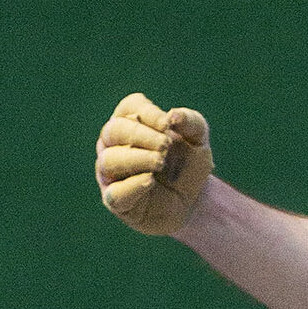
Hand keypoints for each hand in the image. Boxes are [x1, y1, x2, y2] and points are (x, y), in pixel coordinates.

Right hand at [95, 93, 213, 234]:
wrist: (193, 198)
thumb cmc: (188, 162)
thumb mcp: (198, 139)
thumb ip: (190, 122)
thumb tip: (173, 115)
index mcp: (132, 123)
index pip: (129, 108)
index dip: (148, 113)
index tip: (168, 124)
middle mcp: (115, 145)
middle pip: (114, 130)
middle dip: (141, 136)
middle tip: (165, 145)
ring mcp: (111, 173)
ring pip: (109, 160)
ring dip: (137, 158)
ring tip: (161, 162)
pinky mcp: (115, 200)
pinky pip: (115, 193)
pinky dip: (132, 186)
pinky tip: (150, 181)